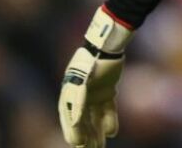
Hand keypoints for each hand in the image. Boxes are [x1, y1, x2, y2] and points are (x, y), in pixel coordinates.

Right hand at [59, 6, 132, 147]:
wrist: (106, 44)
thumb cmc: (91, 62)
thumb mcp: (82, 80)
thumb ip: (77, 99)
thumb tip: (75, 121)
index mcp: (70, 93)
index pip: (70, 118)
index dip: (73, 132)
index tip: (77, 145)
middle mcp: (81, 95)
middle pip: (82, 120)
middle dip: (85, 136)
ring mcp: (94, 93)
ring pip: (95, 117)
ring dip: (96, 132)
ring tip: (100, 147)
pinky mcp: (108, 90)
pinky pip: (107, 109)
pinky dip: (109, 120)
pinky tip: (111, 132)